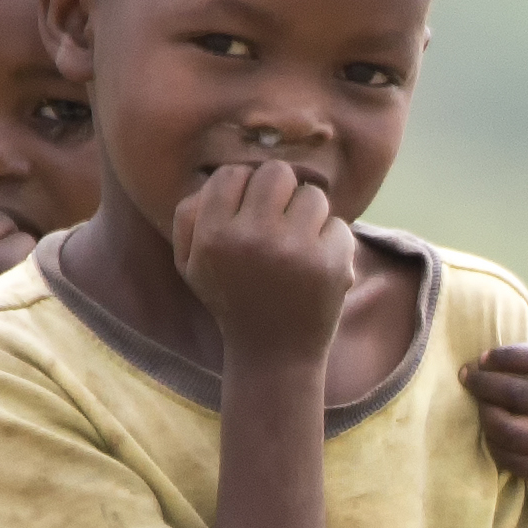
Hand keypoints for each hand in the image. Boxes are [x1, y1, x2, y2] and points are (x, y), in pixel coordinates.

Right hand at [170, 156, 359, 367]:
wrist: (273, 354)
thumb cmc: (231, 299)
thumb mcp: (191, 265)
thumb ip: (188, 216)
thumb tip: (216, 177)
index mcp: (213, 236)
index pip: (232, 174)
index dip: (243, 188)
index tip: (249, 213)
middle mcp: (252, 238)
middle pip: (276, 173)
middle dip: (281, 192)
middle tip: (279, 221)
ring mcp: (295, 250)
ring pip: (313, 195)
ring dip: (309, 217)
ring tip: (298, 247)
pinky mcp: (331, 264)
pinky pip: (339, 225)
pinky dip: (332, 243)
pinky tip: (317, 266)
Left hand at [465, 328, 527, 512]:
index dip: (507, 356)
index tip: (484, 357)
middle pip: (517, 392)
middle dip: (484, 382)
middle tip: (466, 376)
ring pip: (507, 427)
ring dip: (485, 414)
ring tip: (479, 405)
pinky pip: (508, 456)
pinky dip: (493, 444)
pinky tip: (490, 433)